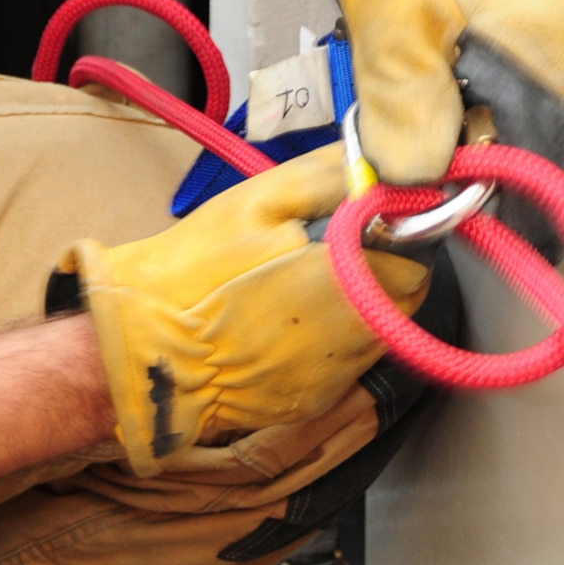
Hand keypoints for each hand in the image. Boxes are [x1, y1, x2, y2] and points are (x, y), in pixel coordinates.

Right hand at [55, 147, 428, 476]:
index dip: (394, 233)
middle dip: (380, 270)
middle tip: (331, 250)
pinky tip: (283, 322)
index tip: (365, 222)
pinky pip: (341, 363)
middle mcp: (357, 338)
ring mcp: (335, 377)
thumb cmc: (195, 271)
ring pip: (376, 332)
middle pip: (405, 298)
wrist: (144, 350)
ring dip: (356, 305)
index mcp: (351, 281)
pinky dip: (327, 341)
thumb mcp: (258, 200)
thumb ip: (329, 176)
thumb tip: (377, 162)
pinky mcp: (312, 401)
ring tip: (300, 285)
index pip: (418, 257)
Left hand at [284, 0, 563, 182]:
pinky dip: (464, 103)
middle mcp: (548, 39)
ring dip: (473, 135)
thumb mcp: (396, 44)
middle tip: (444, 194)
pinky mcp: (498, 17)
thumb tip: (420, 179)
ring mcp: (527, 24)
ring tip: (425, 146)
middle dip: (492, 168)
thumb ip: (410, 117)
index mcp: (541, 48)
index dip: (522, 198)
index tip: (496, 233)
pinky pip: (494, 80)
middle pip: (535, 134)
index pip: (550, 151)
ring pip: (512, 108)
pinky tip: (428, 103)